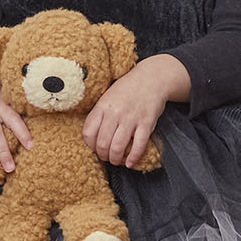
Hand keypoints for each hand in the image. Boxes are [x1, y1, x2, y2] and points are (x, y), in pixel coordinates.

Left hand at [81, 54, 189, 168]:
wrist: (151, 78)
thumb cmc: (128, 89)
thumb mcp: (108, 97)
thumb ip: (100, 114)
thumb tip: (92, 137)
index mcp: (103, 106)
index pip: (88, 133)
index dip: (90, 146)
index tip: (94, 148)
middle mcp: (115, 113)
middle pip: (102, 144)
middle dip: (103, 155)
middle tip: (106, 157)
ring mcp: (131, 118)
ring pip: (117, 148)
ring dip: (115, 159)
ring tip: (116, 160)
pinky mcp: (146, 123)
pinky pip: (138, 146)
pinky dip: (133, 158)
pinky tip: (130, 162)